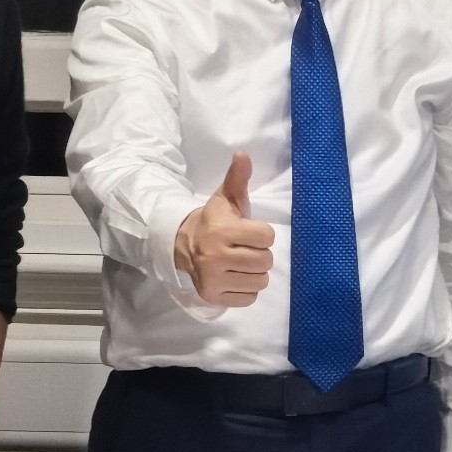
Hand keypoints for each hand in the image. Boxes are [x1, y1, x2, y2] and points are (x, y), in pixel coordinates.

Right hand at [173, 152, 275, 308]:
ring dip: (254, 272)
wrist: (183, 245)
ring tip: (239, 263)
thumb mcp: (225, 198)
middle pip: (266, 260)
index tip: (247, 231)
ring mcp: (213, 279)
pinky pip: (249, 298)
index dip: (261, 233)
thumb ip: (238, 177)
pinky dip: (246, 289)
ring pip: (260, 281)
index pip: (267, 237)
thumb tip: (243, 154)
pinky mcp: (213, 296)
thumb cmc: (214, 220)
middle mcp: (215, 257)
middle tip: (243, 248)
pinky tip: (233, 276)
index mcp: (221, 231)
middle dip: (259, 253)